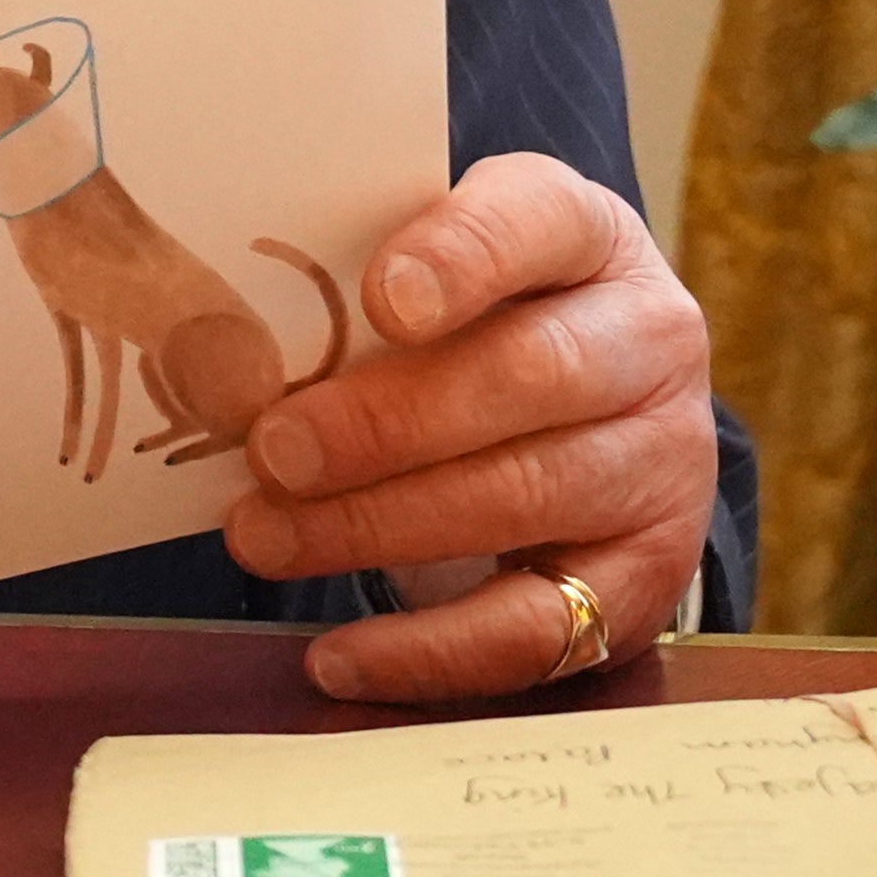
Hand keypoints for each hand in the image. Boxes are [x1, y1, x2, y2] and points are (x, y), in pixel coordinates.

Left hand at [218, 152, 717, 704]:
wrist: (601, 405)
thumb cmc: (481, 318)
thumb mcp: (438, 265)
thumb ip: (361, 277)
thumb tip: (217, 331)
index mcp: (589, 236)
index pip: (538, 222)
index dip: (463, 259)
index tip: (382, 300)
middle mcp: (648, 342)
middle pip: (529, 376)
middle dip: (385, 422)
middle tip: (271, 451)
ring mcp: (659, 464)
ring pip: (523, 498)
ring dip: (376, 527)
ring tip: (264, 539)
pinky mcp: (640, 578)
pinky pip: (536, 628)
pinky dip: (428, 650)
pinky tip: (339, 654)